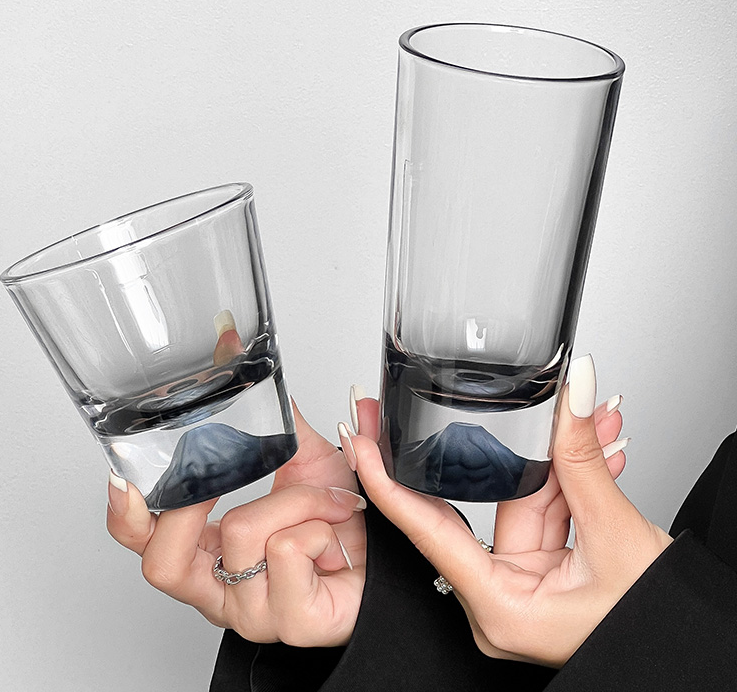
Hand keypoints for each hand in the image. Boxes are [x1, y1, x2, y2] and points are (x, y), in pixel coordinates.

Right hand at [106, 401, 366, 646]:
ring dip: (297, 498)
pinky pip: (286, 548)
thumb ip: (268, 412)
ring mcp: (254, 613)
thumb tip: (237, 350)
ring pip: (241, 530)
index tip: (123, 477)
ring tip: (327, 502)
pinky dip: (318, 521)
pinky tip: (332, 531)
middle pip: (164, 560)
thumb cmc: (342, 519)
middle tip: (231, 476)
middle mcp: (222, 591)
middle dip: (201, 504)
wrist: (390, 554)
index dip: (127, 517)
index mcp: (211, 556)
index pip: (146, 547)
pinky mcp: (291, 622)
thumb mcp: (299, 457)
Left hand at [349, 356, 672, 666]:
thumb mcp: (617, 540)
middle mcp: (501, 599)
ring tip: (585, 415)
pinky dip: (572, 480)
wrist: (688, 651)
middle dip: (496, 444)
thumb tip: (572, 395)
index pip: (428, 530)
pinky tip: (595, 443)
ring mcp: (523, 584)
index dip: (386, 482)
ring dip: (558, 458)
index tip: (359, 442)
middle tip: (455, 395)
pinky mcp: (545, 571)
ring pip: (525, 498)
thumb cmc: (652, 631)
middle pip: (487, 503)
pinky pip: (548, 511)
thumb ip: (584, 461)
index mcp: (499, 609)